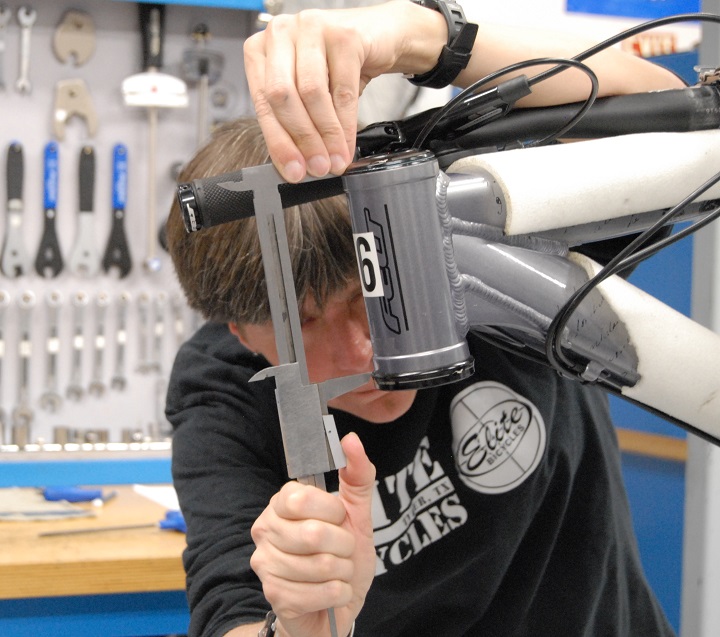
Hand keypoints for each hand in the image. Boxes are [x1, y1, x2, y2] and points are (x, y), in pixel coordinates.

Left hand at [243, 1, 446, 181]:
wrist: (379, 38)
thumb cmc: (338, 65)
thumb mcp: (309, 93)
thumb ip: (296, 122)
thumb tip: (296, 165)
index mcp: (261, 49)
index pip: (262, 102)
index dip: (279, 142)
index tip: (294, 170)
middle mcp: (280, 33)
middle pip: (282, 96)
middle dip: (302, 140)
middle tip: (317, 167)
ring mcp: (310, 28)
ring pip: (312, 94)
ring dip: (326, 135)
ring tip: (335, 159)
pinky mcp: (342, 35)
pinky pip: (342, 91)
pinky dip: (346, 125)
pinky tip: (348, 144)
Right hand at [250, 433, 376, 636]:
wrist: (337, 604)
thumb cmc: (343, 555)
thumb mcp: (357, 513)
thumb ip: (357, 475)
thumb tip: (350, 439)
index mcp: (282, 503)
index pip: (302, 497)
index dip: (332, 511)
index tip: (339, 519)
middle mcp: (265, 529)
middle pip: (314, 533)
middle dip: (344, 546)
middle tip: (342, 550)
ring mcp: (265, 564)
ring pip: (320, 565)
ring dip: (343, 571)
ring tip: (336, 571)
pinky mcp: (274, 596)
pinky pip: (321, 592)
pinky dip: (339, 593)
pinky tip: (332, 591)